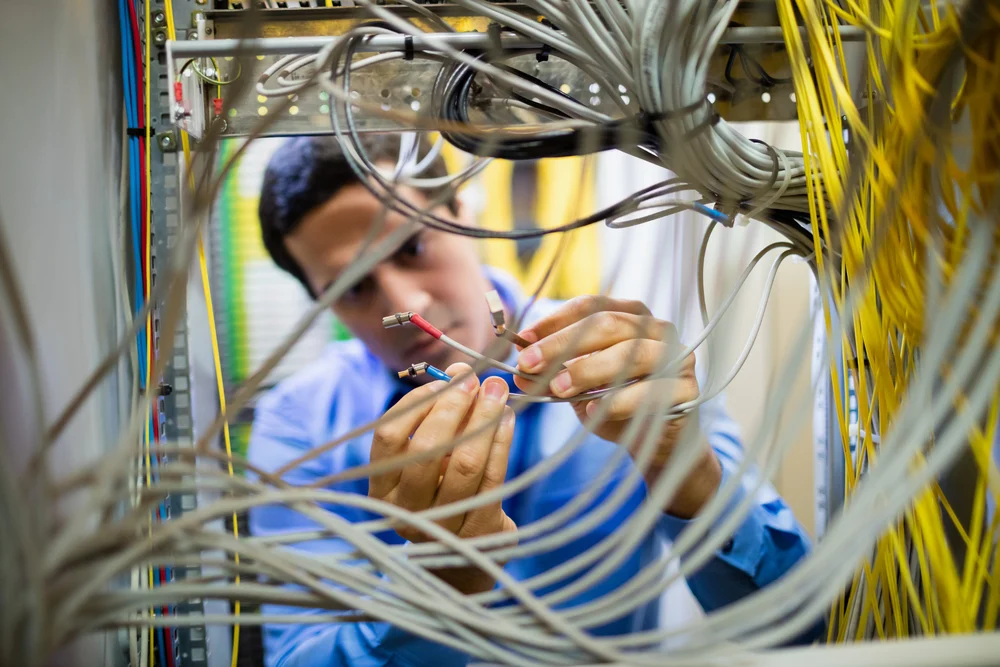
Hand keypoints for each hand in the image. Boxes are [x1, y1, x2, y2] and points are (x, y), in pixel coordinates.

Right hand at [369, 363, 515, 593]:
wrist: (462, 562)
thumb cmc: (440, 495)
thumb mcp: (428, 462)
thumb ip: (437, 416)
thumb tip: (459, 370)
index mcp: (381, 490)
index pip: (388, 436)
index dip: (417, 402)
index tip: (443, 380)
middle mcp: (404, 512)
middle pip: (427, 449)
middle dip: (454, 406)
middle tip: (476, 379)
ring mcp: (442, 527)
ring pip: (464, 462)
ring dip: (484, 418)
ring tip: (497, 391)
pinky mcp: (479, 531)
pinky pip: (493, 476)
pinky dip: (502, 440)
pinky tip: (508, 418)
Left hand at [512, 296, 720, 517]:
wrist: (660, 442)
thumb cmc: (619, 404)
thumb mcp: (580, 387)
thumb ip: (554, 374)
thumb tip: (519, 371)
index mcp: (631, 315)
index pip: (590, 306)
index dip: (554, 321)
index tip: (522, 341)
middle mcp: (658, 329)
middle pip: (607, 325)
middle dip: (563, 344)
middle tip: (529, 364)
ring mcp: (679, 356)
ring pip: (631, 353)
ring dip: (589, 369)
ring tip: (557, 388)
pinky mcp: (688, 390)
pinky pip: (653, 391)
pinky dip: (620, 400)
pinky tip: (593, 409)